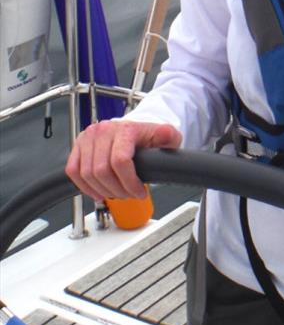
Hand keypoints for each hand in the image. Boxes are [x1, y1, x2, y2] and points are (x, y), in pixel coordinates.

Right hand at [65, 120, 181, 201]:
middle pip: (101, 171)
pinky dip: (84, 186)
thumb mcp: (166, 136)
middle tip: (128, 195)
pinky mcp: (78, 145)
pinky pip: (73, 171)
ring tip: (117, 194)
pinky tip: (98, 192)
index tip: (139, 192)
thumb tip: (167, 134)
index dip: (129, 183)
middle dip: (117, 190)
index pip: (120, 161)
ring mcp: (88, 137)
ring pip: (87, 174)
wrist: (134, 130)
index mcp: (125, 129)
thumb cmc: (148, 136)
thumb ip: (168, 136)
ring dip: (102, 190)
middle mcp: (103, 130)